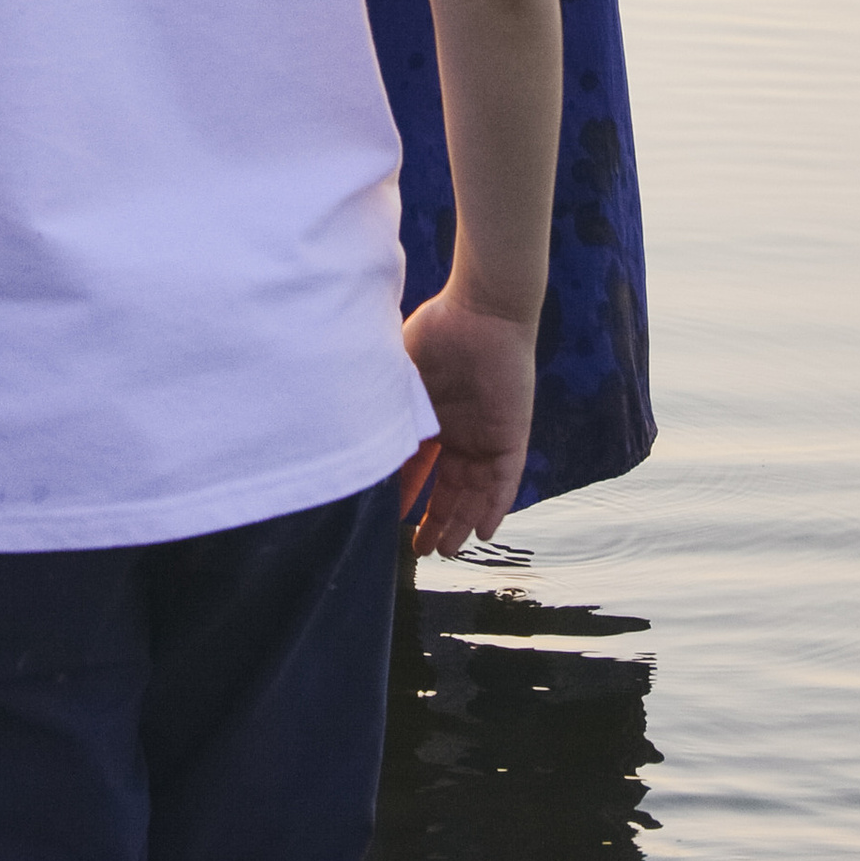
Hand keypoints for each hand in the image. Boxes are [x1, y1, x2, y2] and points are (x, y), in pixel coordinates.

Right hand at [401, 290, 535, 556]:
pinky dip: (496, 506)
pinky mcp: (511, 435)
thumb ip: (385, 403)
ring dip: (460, 521)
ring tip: (444, 551)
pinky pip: (505, 480)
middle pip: (447, 488)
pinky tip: (484, 530)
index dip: (403, 494)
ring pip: (474, 492)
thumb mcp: (400, 374)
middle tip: (418, 551)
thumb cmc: (438, 331)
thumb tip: (348, 427)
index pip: (417, 467)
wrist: (482, 309)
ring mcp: (486, 436)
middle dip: (433, 520)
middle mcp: (460, 433)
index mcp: (433, 418)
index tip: (387, 521)